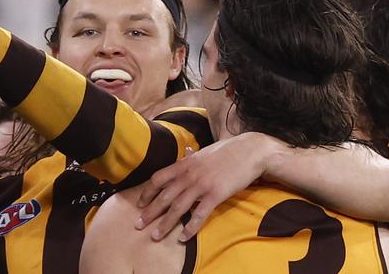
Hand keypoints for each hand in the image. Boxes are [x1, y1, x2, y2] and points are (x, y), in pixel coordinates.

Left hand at [135, 132, 280, 241]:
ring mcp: (202, 185)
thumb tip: (186, 151)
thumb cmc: (228, 151)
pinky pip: (199, 214)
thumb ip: (193, 156)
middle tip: (138, 224)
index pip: (158, 178)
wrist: (250, 151)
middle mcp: (189, 175)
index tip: (140, 203)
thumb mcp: (205, 152)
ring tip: (155, 235)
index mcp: (184, 164)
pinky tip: (183, 237)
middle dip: (150, 212)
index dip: (147, 192)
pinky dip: (190, 227)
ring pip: (178, 207)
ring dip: (165, 223)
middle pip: (164, 196)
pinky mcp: (215, 194)